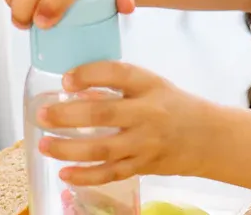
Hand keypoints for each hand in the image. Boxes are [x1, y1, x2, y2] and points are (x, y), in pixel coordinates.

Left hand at [36, 62, 219, 185]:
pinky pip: (110, 173)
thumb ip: (118, 84)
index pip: (117, 74)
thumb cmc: (173, 106)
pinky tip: (65, 173)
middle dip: (67, 115)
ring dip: (68, 148)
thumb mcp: (151, 85)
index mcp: (149, 85)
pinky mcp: (143, 165)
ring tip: (44, 144)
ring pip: (102, 149)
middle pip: (103, 114)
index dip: (89, 74)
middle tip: (42, 115)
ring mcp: (145, 143)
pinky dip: (86, 175)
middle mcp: (148, 113)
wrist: (208, 137)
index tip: (66, 80)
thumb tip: (74, 87)